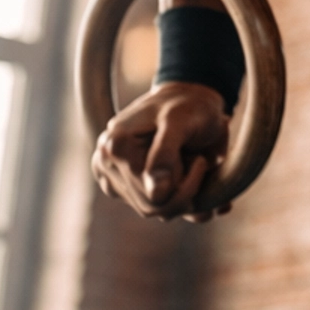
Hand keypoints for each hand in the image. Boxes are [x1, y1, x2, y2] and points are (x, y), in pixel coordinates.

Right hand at [92, 80, 233, 220]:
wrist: (193, 99)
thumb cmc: (190, 105)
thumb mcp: (181, 121)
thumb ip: (166, 154)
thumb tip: (156, 194)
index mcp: (115, 146)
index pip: (151, 195)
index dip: (184, 185)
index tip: (203, 162)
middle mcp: (107, 164)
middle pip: (150, 207)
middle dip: (184, 192)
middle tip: (201, 163)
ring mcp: (114, 176)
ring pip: (153, 210)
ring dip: (183, 195)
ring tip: (194, 164)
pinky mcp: (125, 185)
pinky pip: (155, 207)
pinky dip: (182, 200)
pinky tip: (202, 186)